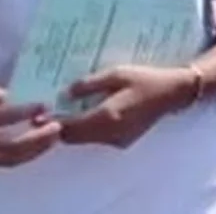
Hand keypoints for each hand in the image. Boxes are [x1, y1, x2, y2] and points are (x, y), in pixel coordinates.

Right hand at [0, 82, 60, 166]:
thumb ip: (5, 97)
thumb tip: (34, 102)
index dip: (23, 112)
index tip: (45, 105)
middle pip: (8, 146)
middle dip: (36, 138)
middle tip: (57, 126)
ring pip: (11, 159)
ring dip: (37, 149)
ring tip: (56, 135)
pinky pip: (8, 162)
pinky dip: (29, 154)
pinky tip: (45, 143)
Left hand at [57, 65, 194, 148]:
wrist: (173, 93)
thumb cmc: (145, 79)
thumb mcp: (116, 73)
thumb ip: (88, 84)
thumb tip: (64, 93)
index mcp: (105, 117)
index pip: (69, 128)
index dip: (52, 123)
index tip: (41, 114)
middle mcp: (109, 134)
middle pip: (73, 138)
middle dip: (62, 128)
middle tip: (54, 112)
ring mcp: (117, 140)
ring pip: (85, 140)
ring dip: (76, 129)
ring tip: (72, 110)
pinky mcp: (123, 141)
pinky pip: (98, 139)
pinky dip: (90, 130)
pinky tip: (94, 113)